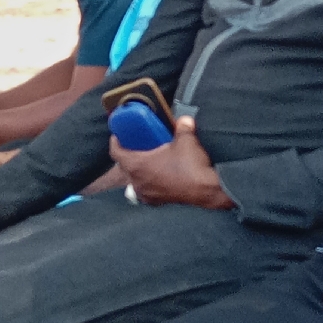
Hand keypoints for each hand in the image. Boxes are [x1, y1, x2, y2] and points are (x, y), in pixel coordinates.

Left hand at [109, 116, 233, 209]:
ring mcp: (147, 194)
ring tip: (150, 160)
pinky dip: (150, 182)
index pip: (116, 153)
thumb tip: (184, 120)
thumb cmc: (191, 168)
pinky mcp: (157, 201)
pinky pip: (147, 190)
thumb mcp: (186, 140)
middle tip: (138, 145)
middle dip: (129, 155)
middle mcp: (138, 182)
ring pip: (135, 179)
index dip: (115, 142)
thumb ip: (183, 126)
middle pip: (125, 166)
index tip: (118, 136)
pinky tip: (160, 175)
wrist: (207, 191)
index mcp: (137, 165)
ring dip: (140, 170)